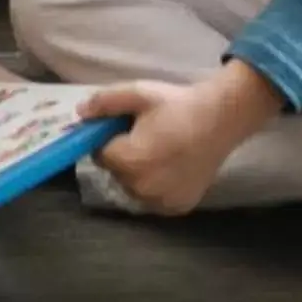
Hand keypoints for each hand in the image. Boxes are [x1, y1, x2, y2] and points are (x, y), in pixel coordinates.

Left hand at [78, 62, 283, 214]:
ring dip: (138, 173)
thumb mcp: (139, 94)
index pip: (99, 155)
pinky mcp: (178, 208)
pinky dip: (157, 186)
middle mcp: (142, 188)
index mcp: (128, 161)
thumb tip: (79, 114)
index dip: (108, 139)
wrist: (221, 119)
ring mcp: (161, 202)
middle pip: (117, 173)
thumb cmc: (178, 104)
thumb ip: (105, 103)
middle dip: (123, 155)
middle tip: (145, 134)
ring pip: (134, 188)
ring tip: (160, 149)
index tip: (123, 127)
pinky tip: (171, 166)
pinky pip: (154, 199)